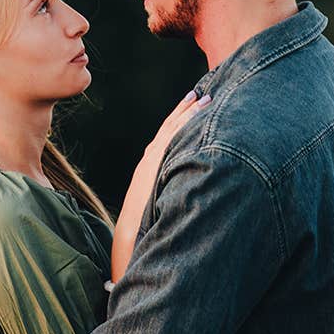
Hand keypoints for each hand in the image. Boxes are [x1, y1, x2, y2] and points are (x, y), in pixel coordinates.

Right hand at [111, 89, 209, 280]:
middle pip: (169, 129)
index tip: (193, 108)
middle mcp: (148, 162)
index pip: (165, 140)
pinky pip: (171, 140)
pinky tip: (197, 114)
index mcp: (148, 170)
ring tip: (205, 98)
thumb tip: (183, 193)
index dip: (179, 123)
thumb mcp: (156, 207)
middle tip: (203, 94)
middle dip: (186, 111)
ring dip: (188, 113)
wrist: (128, 240)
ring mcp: (150, 164)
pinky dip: (183, 124)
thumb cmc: (144, 229)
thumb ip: (167, 195)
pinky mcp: (154, 167)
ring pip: (172, 131)